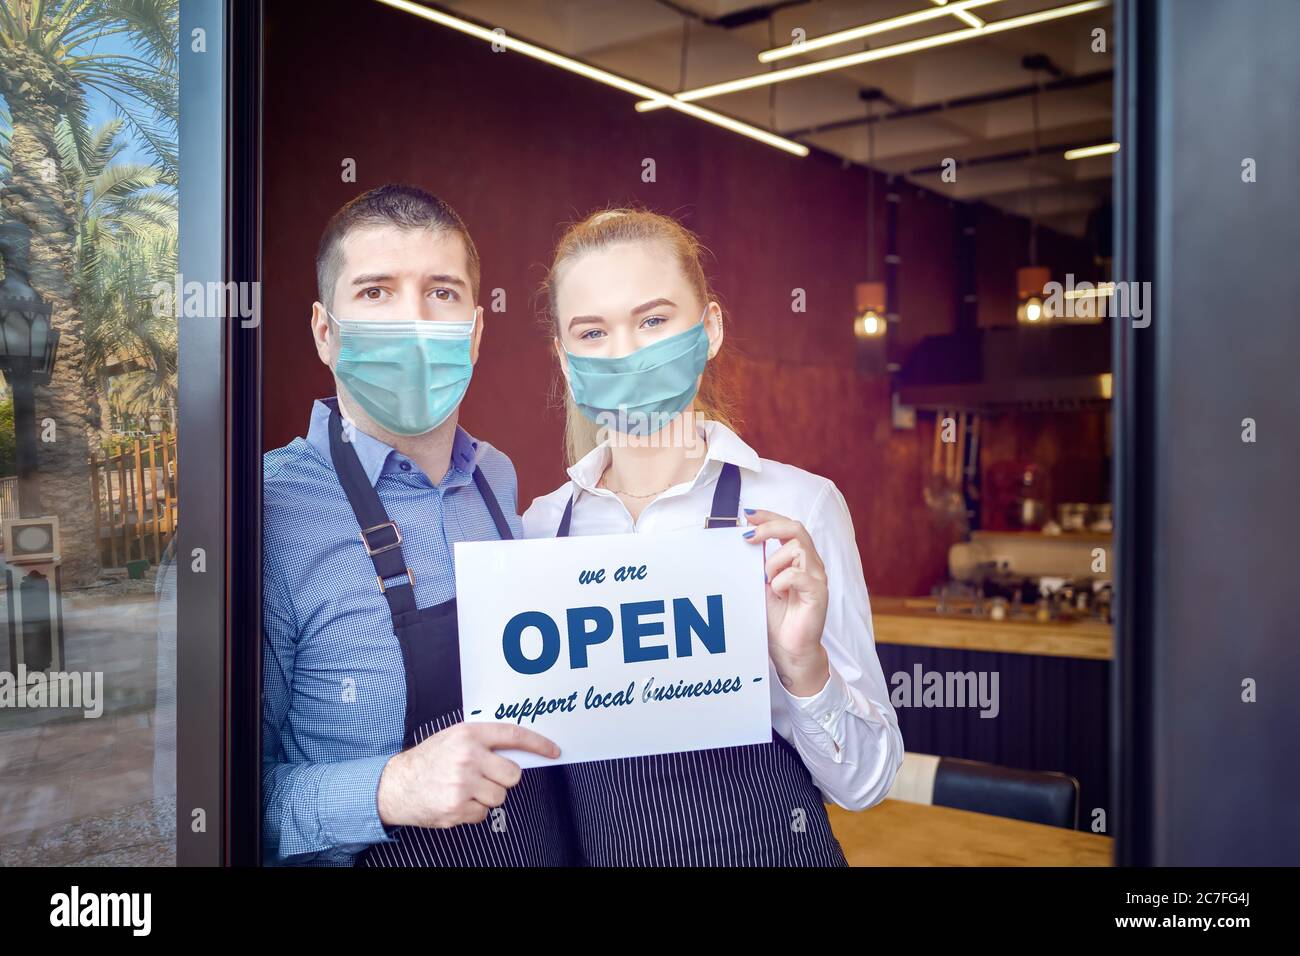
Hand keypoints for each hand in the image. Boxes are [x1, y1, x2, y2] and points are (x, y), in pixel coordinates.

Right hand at [376, 723, 559, 828]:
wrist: (396, 785)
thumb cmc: (428, 760)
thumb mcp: (454, 737)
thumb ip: (483, 741)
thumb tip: (519, 750)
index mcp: (468, 735)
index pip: (513, 735)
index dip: (538, 744)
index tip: (553, 751)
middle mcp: (467, 757)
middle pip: (513, 774)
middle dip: (504, 778)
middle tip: (485, 776)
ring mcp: (462, 784)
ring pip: (500, 796)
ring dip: (487, 796)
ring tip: (466, 788)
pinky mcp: (457, 808)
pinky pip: (484, 813)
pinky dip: (474, 810)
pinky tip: (457, 800)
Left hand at [743, 509, 831, 696]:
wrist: (789, 649)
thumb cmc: (777, 618)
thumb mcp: (761, 584)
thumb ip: (758, 563)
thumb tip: (743, 539)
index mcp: (798, 559)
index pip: (788, 526)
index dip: (769, 516)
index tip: (747, 514)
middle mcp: (811, 564)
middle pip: (796, 528)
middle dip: (769, 527)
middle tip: (748, 537)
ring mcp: (817, 577)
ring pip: (797, 549)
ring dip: (774, 562)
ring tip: (768, 581)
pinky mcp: (818, 593)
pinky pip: (798, 574)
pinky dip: (781, 580)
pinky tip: (776, 593)